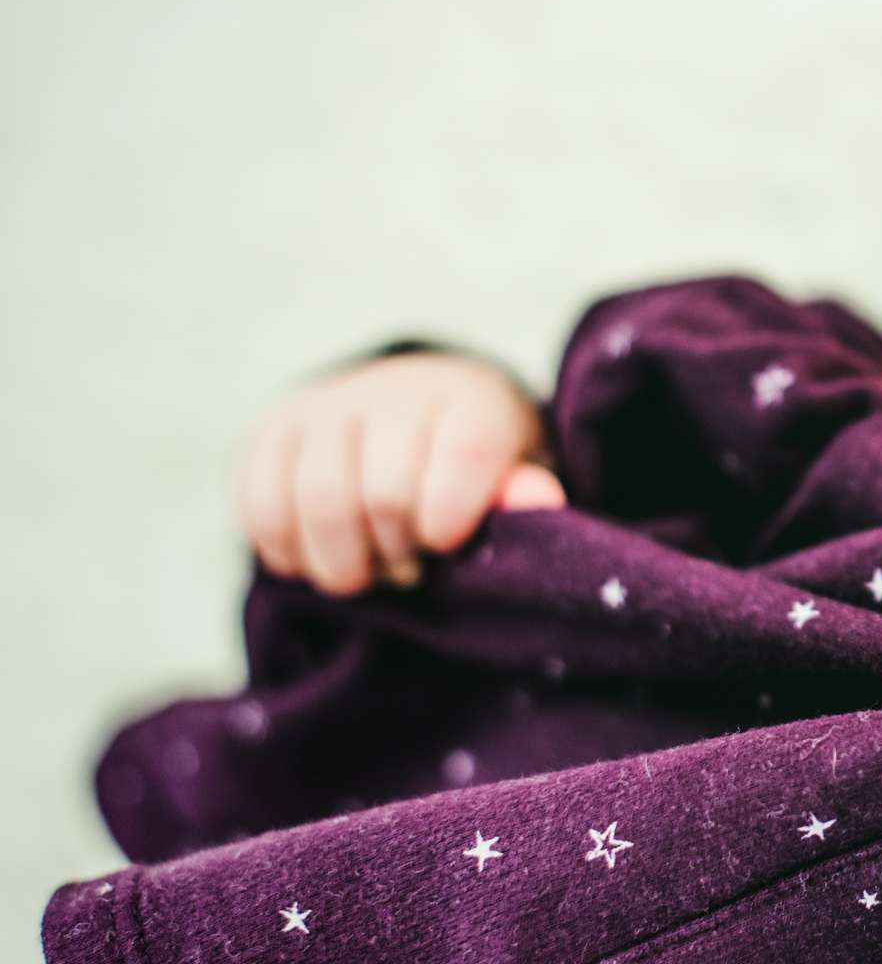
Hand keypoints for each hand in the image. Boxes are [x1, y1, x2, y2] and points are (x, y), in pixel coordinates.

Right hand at [238, 352, 564, 594]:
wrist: (412, 414)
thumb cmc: (472, 469)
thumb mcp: (515, 479)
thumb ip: (524, 495)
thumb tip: (538, 500)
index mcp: (470, 401)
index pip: (464, 454)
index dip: (451, 518)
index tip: (447, 543)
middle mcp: (394, 392)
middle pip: (384, 494)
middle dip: (399, 554)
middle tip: (412, 569)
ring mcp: (325, 408)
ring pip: (318, 503)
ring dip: (343, 563)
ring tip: (368, 571)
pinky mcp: (271, 433)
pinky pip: (260, 507)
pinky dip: (287, 552)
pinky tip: (318, 559)